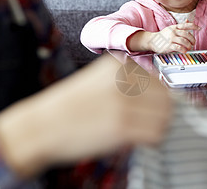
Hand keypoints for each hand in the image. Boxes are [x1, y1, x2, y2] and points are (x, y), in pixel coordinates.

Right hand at [0, 54, 171, 178]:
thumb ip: (126, 82)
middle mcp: (124, 80)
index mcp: (118, 65)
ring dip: (160, 127)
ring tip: (145, 132)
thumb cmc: (68, 106)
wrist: (40, 126)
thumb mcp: (97, 80)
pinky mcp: (121, 126)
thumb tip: (159, 96)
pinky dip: (153, 139)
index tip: (156, 109)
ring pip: (164, 116)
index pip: (159, 82)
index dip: (161, 99)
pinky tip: (139, 141)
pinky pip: (155, 133)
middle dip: (164, 113)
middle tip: (153, 123)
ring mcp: (124, 103)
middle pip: (166, 98)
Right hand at [147, 22, 199, 52]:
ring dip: (188, 45)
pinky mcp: (169, 46)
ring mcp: (171, 39)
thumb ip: (180, 26)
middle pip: (186, 34)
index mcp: (175, 27)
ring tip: (189, 47)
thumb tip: (188, 20)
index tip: (199, 28)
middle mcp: (173, 32)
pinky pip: (178, 47)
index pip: (186, 25)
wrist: (153, 40)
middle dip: (192, 39)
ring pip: (184, 41)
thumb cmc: (163, 35)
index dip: (194, 26)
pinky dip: (183, 49)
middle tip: (193, 43)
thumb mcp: (171, 28)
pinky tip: (185, 51)